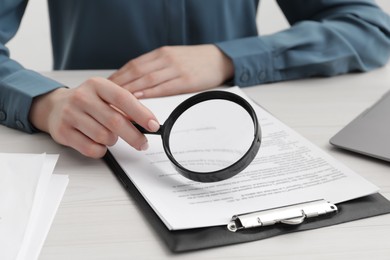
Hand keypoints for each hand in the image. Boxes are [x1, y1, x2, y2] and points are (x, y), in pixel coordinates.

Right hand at [29, 77, 159, 157]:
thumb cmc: (87, 102)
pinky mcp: (63, 132)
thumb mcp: (105, 96)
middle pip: (115, 121)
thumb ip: (125, 106)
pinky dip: (100, 150)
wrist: (54, 106)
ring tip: (110, 136)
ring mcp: (70, 115)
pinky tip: (98, 143)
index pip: (124, 99)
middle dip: (133, 136)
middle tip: (143, 143)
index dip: (141, 113)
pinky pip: (91, 148)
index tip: (153, 125)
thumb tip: (148, 122)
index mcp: (97, 85)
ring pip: (104, 137)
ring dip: (112, 141)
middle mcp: (82, 97)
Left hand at [108, 44, 233, 97]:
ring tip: (116, 100)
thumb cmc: (196, 61)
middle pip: (136, 72)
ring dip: (130, 90)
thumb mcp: (174, 58)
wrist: (221, 59)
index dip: (118, 76)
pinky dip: (149, 94)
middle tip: (105, 96)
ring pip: (147, 80)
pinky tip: (139, 99)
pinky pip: (164, 88)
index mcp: (161, 53)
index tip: (105, 86)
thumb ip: (156, 66)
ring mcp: (176, 69)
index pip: (133, 65)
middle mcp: (166, 59)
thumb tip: (136, 80)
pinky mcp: (186, 80)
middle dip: (119, 85)